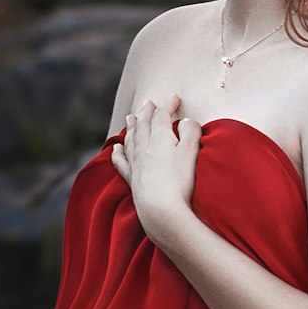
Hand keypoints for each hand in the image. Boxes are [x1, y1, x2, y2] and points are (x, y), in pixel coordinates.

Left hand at [111, 94, 201, 245]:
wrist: (162, 210)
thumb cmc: (180, 181)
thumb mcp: (192, 152)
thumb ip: (191, 132)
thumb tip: (186, 121)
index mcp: (160, 137)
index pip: (162, 115)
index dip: (168, 105)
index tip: (175, 98)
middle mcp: (144, 147)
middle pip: (143, 124)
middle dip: (147, 112)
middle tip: (148, 103)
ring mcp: (135, 163)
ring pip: (131, 139)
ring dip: (132, 126)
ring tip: (131, 117)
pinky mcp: (132, 180)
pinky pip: (121, 161)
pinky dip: (118, 152)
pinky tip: (115, 149)